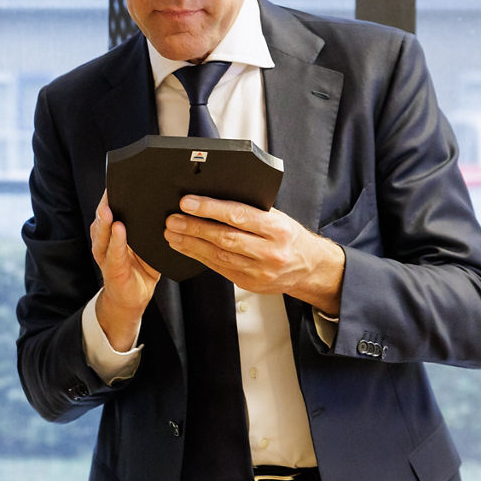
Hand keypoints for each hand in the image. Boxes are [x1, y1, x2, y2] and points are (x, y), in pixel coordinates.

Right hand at [91, 192, 160, 351]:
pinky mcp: (111, 269)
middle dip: (106, 202)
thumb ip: (150, 228)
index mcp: (115, 231)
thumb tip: (171, 207)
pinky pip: (113, 253)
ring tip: (109, 207)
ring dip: (105, 220)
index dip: (114, 193)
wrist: (132, 298)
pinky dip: (115, 241)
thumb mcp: (148, 245)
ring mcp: (105, 254)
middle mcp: (106, 240)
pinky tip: (119, 229)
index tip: (119, 178)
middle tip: (111, 188)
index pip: (113, 207)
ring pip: (102, 233)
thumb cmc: (141, 268)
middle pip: (103, 216)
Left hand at [164, 195, 344, 314]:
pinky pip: (219, 268)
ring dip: (191, 244)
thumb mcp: (276, 218)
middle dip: (194, 228)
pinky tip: (185, 247)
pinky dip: (198, 256)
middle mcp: (270, 251)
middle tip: (172, 219)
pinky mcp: (250, 283)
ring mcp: (260, 271)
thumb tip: (212, 196)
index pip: (239, 216)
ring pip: (218, 256)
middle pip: (224, 238)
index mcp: (278, 229)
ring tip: (172, 233)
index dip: (210, 209)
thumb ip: (250, 210)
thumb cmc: (288, 236)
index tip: (187, 202)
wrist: (308, 267)